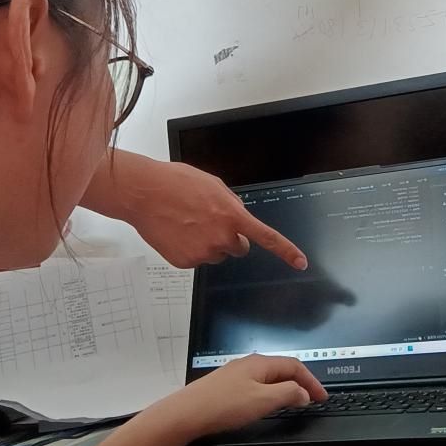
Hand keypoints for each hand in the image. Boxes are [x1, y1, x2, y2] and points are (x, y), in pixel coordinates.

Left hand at [40, 355, 325, 445]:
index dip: (311, 381)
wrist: (187, 413)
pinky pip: (257, 382)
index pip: (294, 365)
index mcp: (260, 363)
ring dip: (285, 386)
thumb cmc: (224, 406)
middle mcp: (248, 363)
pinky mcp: (226, 384)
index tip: (322, 396)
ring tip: (294, 400)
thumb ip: (287, 394)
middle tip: (312, 397)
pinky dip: (270, 390)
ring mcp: (236, 372)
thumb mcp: (262, 401)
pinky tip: (266, 402)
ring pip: (268, 375)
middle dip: (300, 381)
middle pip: (281, 367)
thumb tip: (304, 392)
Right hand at [89, 152, 307, 269]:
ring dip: (208, 243)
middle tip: (209, 222)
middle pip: (238, 248)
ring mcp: (203, 252)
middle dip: (229, 238)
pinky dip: (189, 249)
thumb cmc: (176, 183)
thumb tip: (237, 214)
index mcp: (232, 215)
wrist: (144, 193)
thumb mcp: (212, 184)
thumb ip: (230, 202)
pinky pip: (196, 259)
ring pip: (216, 254)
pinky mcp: (186, 262)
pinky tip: (177, 232)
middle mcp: (221, 237)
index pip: (266, 237)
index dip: (286, 251)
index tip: (300, 263)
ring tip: (187, 223)